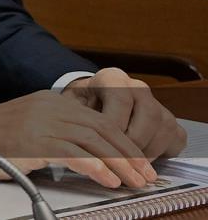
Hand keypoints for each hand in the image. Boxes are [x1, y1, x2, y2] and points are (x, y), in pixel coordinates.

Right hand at [0, 90, 157, 188]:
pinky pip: (74, 155)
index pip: (100, 119)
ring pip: (94, 142)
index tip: (139, 161)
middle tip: (146, 175)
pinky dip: (96, 168)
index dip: (125, 142)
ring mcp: (41, 123)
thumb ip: (58, 130)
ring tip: (134, 181)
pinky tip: (108, 180)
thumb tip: (92, 152)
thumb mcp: (31, 125)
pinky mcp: (33, 142)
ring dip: (120, 164)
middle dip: (129, 154)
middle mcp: (50, 107)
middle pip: (103, 129)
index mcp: (52, 100)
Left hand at [63, 67, 186, 159]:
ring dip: (148, 151)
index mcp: (112, 79)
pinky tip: (141, 161)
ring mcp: (156, 103)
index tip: (102, 145)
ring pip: (164, 127)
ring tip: (128, 164)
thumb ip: (75, 119)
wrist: (91, 104)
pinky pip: (175, 137)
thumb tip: (78, 141)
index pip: (122, 99)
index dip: (114, 126)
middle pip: (149, 114)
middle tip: (119, 159)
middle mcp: (137, 87)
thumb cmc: (80, 107)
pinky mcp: (169, 120)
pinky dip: (161, 153)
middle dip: (134, 142)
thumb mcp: (70, 107)